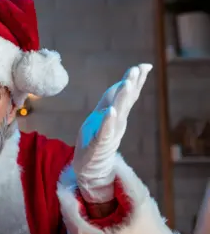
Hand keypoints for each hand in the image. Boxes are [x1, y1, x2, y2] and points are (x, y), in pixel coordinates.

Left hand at [72, 63, 151, 202]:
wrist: (89, 167)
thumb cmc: (96, 138)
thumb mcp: (105, 116)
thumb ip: (113, 100)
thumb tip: (125, 81)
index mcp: (116, 115)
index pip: (127, 95)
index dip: (135, 80)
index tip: (144, 65)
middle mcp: (115, 123)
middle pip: (124, 101)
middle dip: (130, 84)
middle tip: (137, 69)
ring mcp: (108, 134)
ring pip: (117, 114)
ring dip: (122, 99)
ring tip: (127, 83)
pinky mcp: (98, 145)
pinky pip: (104, 131)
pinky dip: (108, 121)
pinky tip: (111, 111)